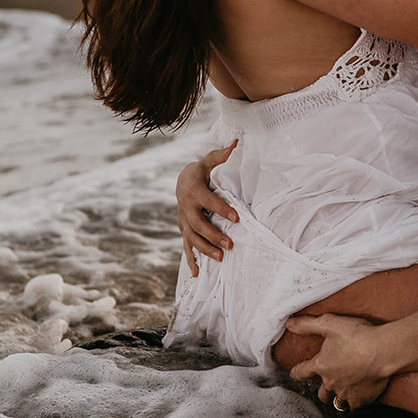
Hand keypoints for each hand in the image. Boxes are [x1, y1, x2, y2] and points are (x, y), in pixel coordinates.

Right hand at [175, 140, 237, 276]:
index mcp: (193, 191)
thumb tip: (236, 143)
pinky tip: (197, 274)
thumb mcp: (207, 162)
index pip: (209, 201)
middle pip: (198, 224)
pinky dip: (190, 261)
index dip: (223, 209)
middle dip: (214, 235)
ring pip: (192, 238)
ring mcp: (183, 221)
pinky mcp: (183, 230)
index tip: (238, 218)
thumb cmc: (198, 173)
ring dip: (205, 249)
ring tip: (221, 257)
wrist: (180, 183)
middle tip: (230, 244)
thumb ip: (220, 155)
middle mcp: (186, 208)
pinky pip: (186, 247)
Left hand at [285, 314, 391, 409]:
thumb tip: (289, 324)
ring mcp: (345, 394)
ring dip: (337, 398)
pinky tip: (360, 399)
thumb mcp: (329, 323)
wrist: (383, 351)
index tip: (296, 373)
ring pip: (336, 403)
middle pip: (321, 393)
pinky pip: (354, 408)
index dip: (297, 372)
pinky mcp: (361, 400)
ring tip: (343, 393)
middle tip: (329, 382)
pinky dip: (355, 404)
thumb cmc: (358, 336)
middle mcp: (330, 383)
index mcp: (321, 365)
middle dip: (323, 388)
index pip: (301, 372)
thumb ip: (308, 324)